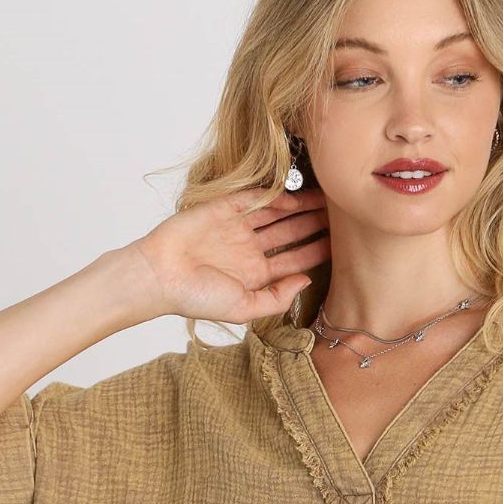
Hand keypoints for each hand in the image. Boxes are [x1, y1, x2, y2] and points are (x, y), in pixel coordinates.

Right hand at [118, 186, 330, 325]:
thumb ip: (277, 298)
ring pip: (278, 213)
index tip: (343, 246)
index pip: (294, 260)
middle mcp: (249, 249)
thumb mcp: (244, 308)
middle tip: (342, 216)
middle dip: (315, 225)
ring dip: (302, 207)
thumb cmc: (196, 298)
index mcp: (255, 274)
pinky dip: (275, 195)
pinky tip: (297, 195)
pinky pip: (254, 198)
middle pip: (291, 233)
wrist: (159, 275)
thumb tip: (306, 281)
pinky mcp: (224, 207)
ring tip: (327, 200)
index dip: (317, 252)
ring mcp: (237, 227)